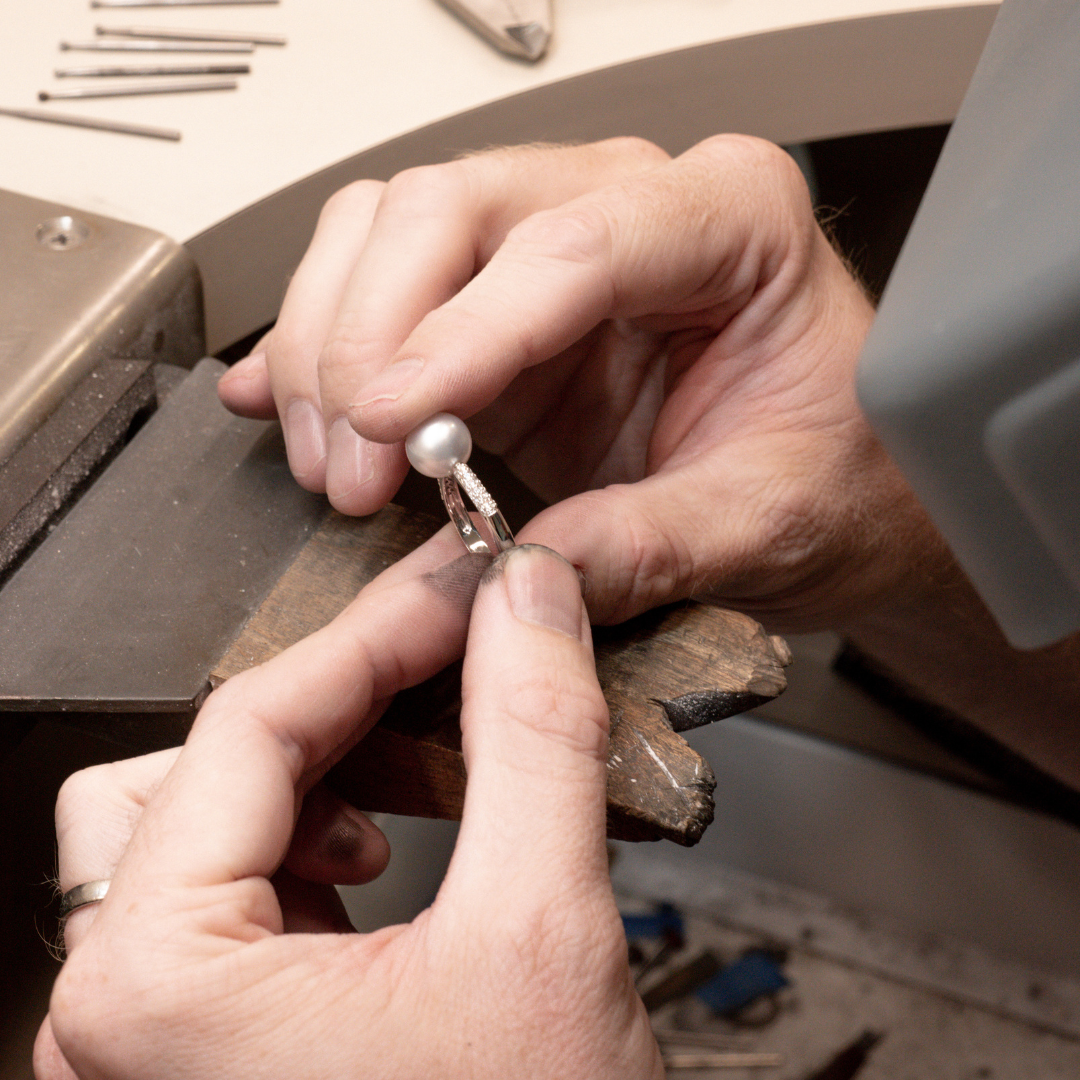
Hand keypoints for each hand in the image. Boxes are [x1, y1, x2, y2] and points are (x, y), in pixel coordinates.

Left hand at [36, 541, 660, 1079]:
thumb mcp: (544, 933)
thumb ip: (533, 736)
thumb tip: (527, 605)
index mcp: (151, 989)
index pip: (253, 720)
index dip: (379, 635)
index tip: (460, 596)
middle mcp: (112, 1025)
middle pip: (203, 766)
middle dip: (344, 709)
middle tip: (447, 676)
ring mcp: (150, 1046)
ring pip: (203, 823)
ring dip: (323, 776)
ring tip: (419, 785)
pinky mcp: (201, 1058)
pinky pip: (224, 897)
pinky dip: (310, 848)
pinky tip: (384, 865)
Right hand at [220, 136, 948, 632]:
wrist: (841, 487)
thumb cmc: (840, 473)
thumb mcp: (771, 520)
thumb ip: (655, 543)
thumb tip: (527, 571)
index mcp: (730, 220)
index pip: (571, 245)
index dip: (462, 333)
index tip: (391, 422)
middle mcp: (630, 207)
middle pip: (449, 211)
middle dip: (370, 338)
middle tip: (355, 463)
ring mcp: (553, 250)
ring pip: (390, 232)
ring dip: (331, 343)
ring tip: (334, 458)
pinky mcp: (500, 312)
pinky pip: (380, 284)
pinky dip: (320, 344)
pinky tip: (284, 399)